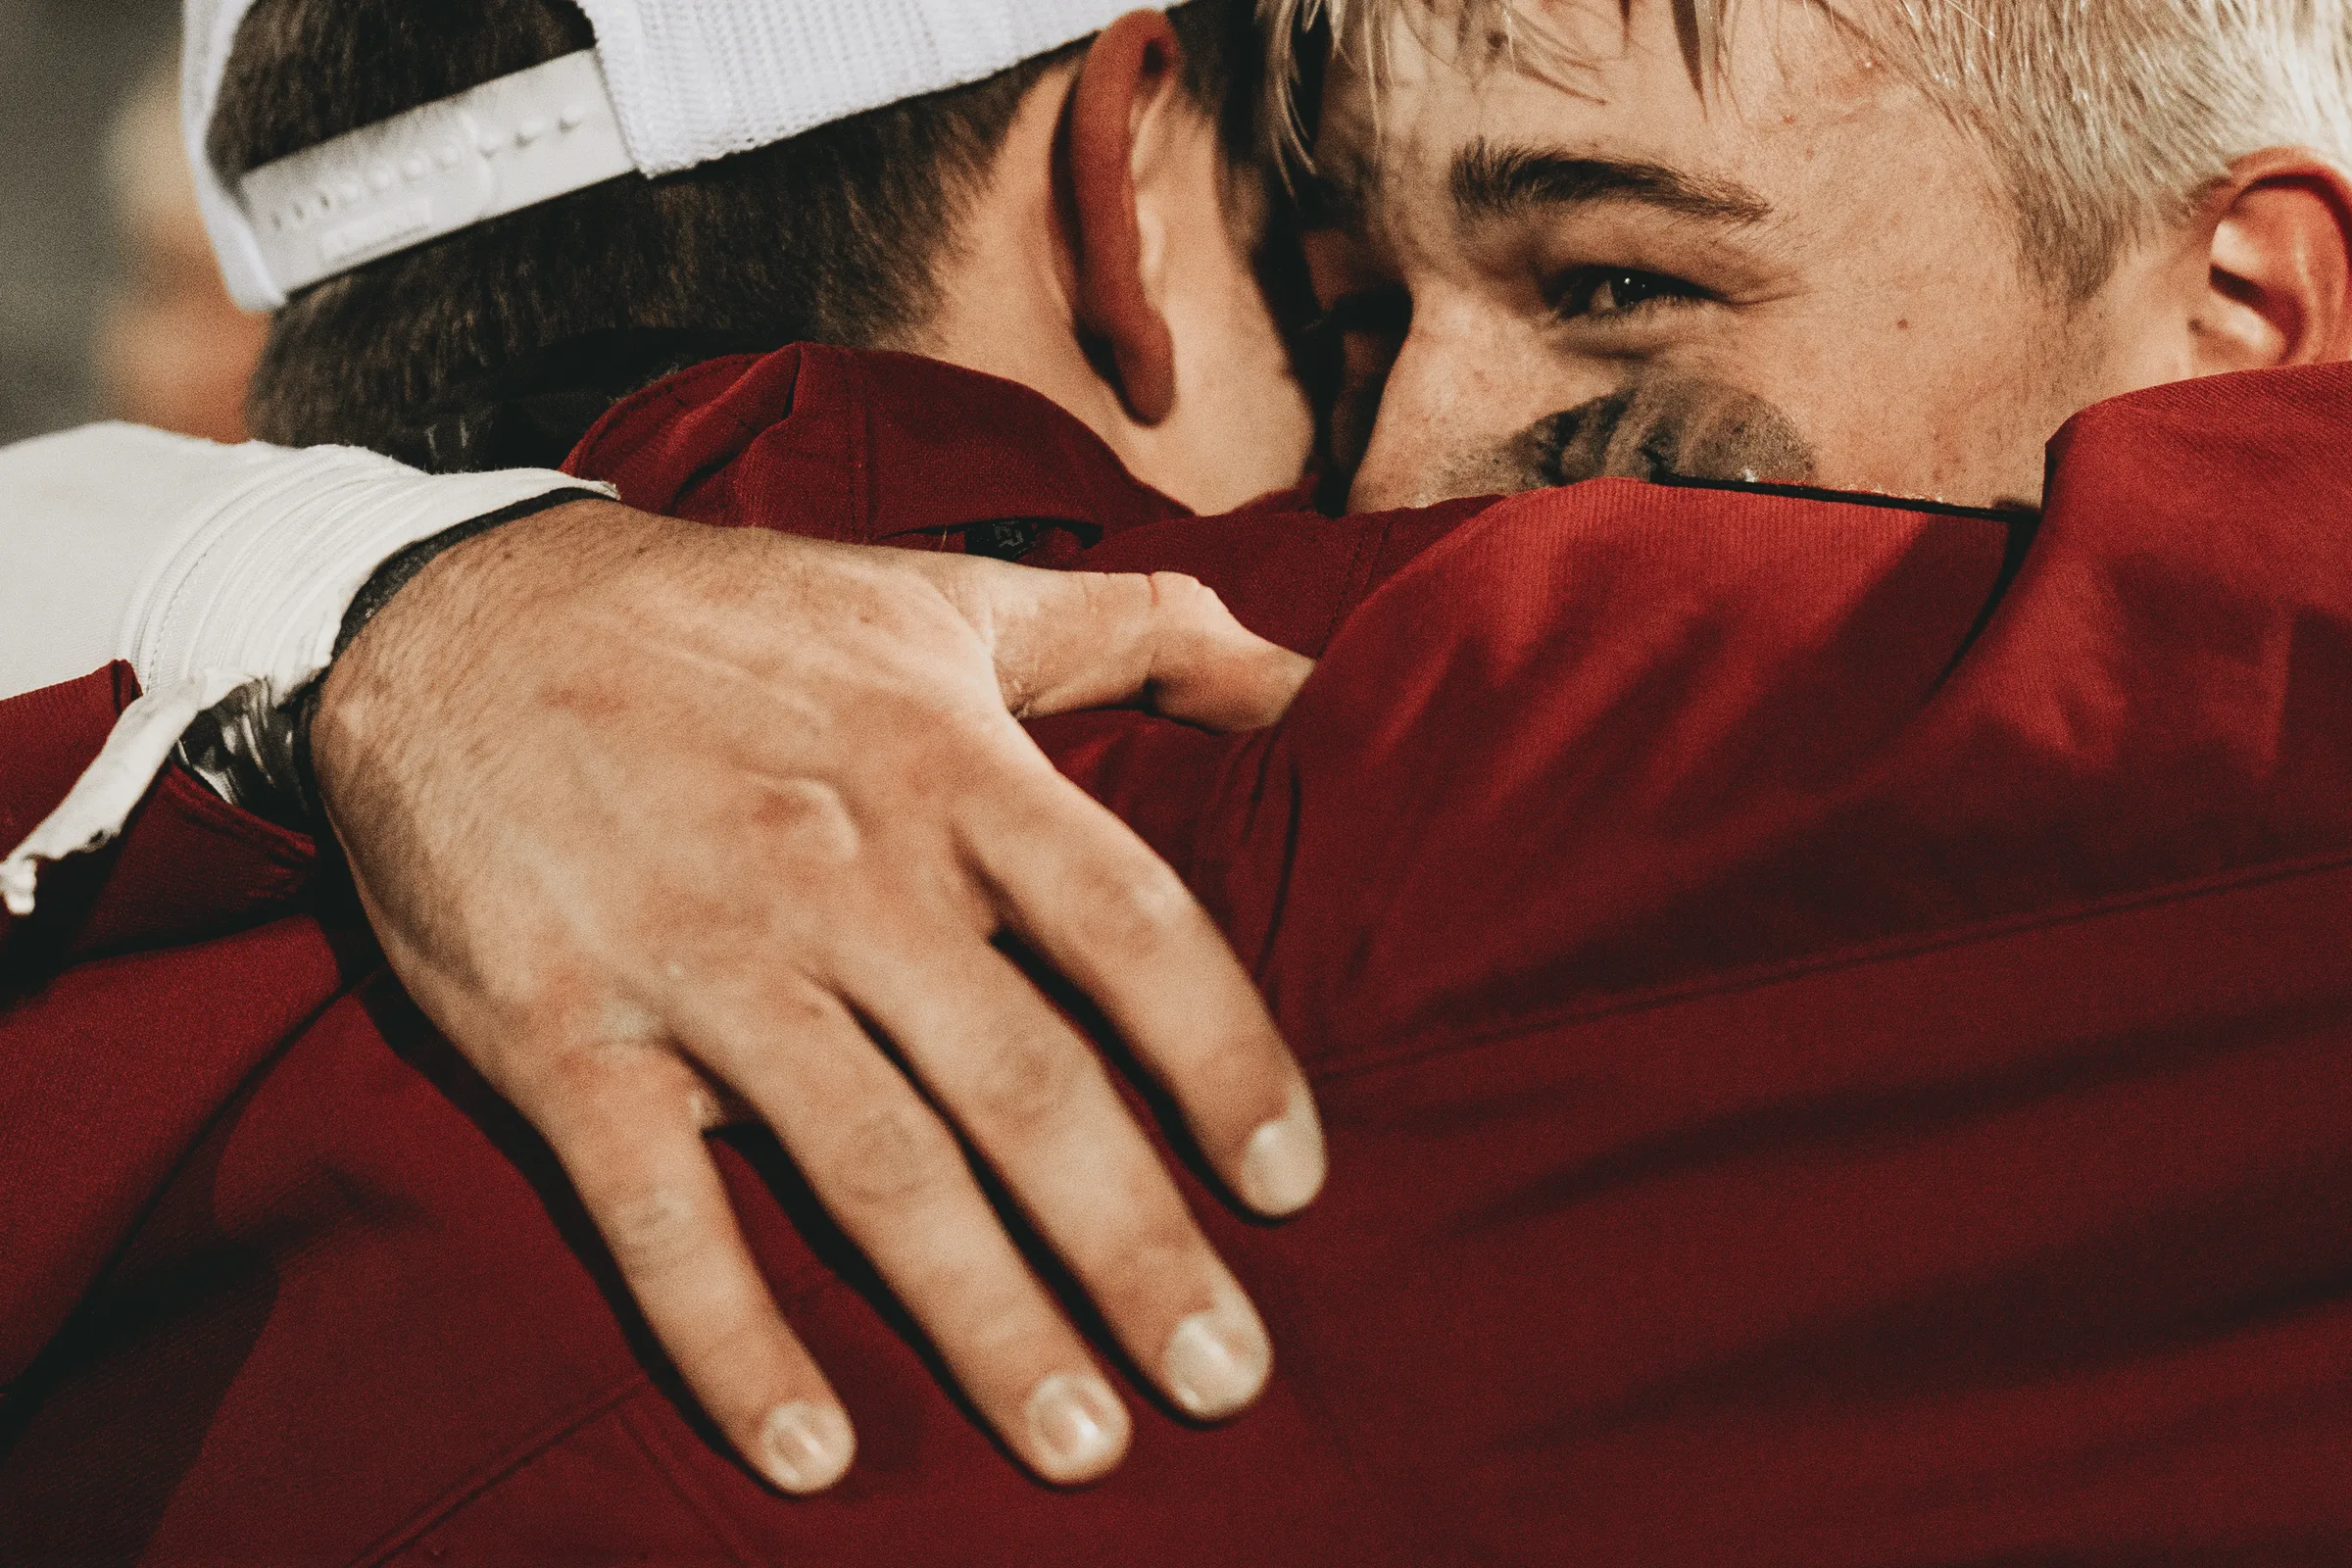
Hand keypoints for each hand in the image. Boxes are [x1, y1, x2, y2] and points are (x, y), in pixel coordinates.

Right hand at [311, 500, 1324, 1491]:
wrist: (453, 618)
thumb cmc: (732, 624)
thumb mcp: (945, 602)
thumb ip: (1140, 636)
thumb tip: (1312, 683)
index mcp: (947, 769)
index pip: (1127, 924)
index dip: (1226, 1056)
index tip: (1295, 1182)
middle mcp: (839, 873)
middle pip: (1019, 1081)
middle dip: (1133, 1243)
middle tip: (1226, 1378)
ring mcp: (699, 962)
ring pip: (868, 1166)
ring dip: (983, 1319)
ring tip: (1084, 1445)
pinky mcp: (563, 1040)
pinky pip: (657, 1215)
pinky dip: (731, 1341)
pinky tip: (814, 1455)